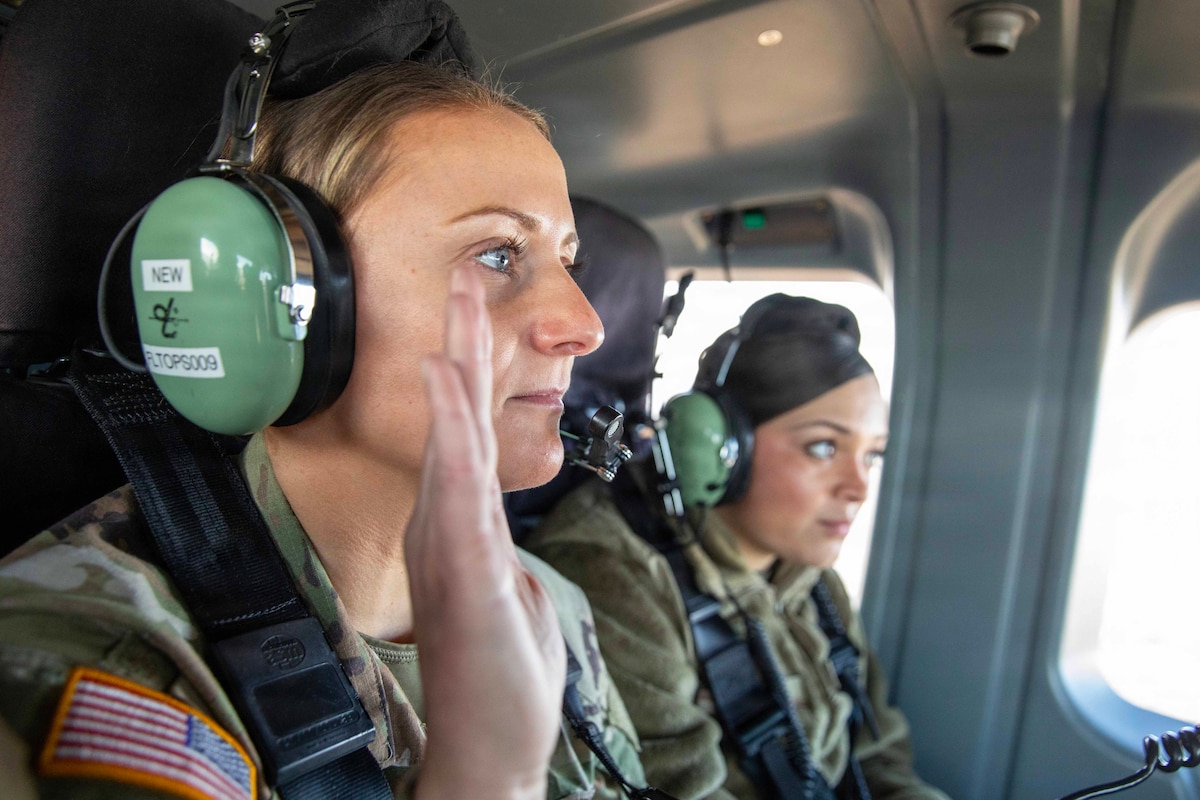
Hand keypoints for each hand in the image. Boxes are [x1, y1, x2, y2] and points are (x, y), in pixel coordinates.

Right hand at [406, 265, 566, 798]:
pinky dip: (452, 435)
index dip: (468, 378)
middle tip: (466, 278)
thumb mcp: (511, 600)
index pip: (467, 438)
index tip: (471, 322)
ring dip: (455, 371)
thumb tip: (502, 539)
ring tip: (457, 307)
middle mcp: (447, 529)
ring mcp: (452, 548)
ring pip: (451, 442)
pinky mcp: (466, 573)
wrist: (489, 750)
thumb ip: (500, 559)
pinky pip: (457, 492)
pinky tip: (446, 388)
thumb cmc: (501, 681)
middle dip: (461, 347)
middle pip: (456, 422)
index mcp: (459, 530)